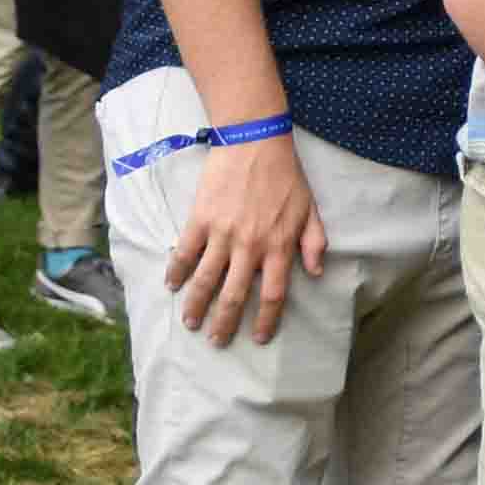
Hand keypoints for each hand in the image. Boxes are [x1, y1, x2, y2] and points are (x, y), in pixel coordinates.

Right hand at [166, 131, 326, 346]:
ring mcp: (222, 234)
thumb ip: (314, 243)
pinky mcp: (200, 220)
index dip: (267, 319)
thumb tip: (314, 273)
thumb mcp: (310, 210)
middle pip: (235, 295)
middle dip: (225, 323)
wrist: (255, 143)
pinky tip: (171, 286)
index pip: (274, 294)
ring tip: (190, 323)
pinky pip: (184, 253)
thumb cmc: (286, 176)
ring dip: (196, 305)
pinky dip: (176, 272)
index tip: (258, 338)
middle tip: (217, 341)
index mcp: (278, 245)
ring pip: (205, 280)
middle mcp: (250, 246)